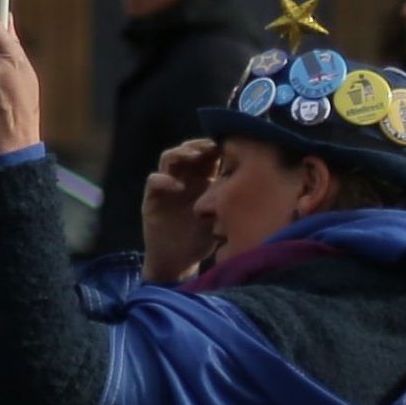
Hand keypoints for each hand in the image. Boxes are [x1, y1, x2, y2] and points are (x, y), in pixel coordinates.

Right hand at [141, 137, 220, 283]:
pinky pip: (154, 180)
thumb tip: (253, 184)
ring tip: (192, 156)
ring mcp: (166, 186)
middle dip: (198, 146)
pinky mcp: (152, 198)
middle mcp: (183, 178)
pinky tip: (177, 185)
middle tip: (210, 147)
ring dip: (180, 154)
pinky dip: (164, 179)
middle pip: (188, 151)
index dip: (216, 148)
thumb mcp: (220, 218)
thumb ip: (228, 201)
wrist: (178, 260)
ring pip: (168, 159)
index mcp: (202, 181)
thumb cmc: (202, 239)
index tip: (228, 144)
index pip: (208, 156)